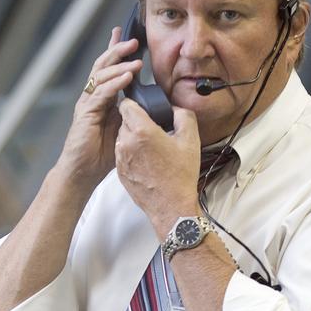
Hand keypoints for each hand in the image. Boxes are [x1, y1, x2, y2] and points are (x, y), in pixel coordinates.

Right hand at [58, 28, 141, 188]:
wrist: (80, 173)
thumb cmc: (99, 155)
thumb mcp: (121, 129)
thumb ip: (130, 114)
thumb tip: (147, 105)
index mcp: (100, 99)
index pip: (108, 69)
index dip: (116, 52)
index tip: (127, 36)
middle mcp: (91, 97)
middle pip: (103, 66)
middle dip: (118, 51)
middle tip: (134, 40)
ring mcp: (87, 104)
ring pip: (101, 76)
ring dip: (120, 66)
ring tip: (136, 60)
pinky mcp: (85, 114)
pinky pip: (102, 94)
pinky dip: (115, 84)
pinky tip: (127, 78)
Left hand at [114, 101, 200, 234]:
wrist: (171, 207)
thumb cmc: (180, 176)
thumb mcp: (190, 139)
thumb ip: (182, 115)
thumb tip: (174, 109)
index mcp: (142, 131)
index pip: (127, 105)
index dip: (136, 103)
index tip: (144, 107)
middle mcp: (126, 143)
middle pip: (124, 121)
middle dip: (136, 121)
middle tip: (152, 128)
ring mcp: (121, 159)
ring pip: (122, 137)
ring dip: (133, 137)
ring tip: (150, 146)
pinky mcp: (119, 172)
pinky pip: (122, 154)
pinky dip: (131, 153)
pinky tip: (146, 161)